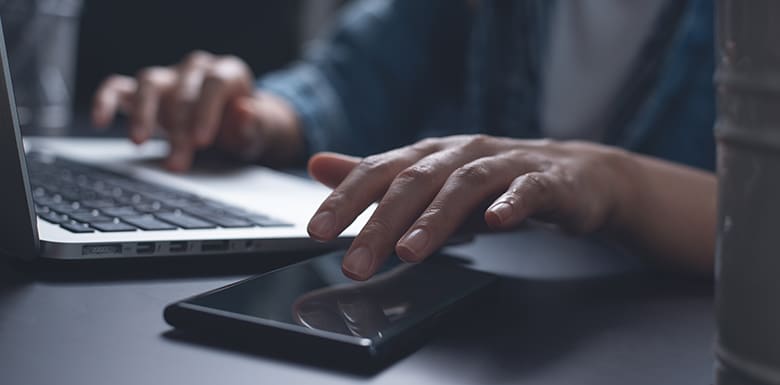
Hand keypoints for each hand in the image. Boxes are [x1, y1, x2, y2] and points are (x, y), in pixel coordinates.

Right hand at [92, 51, 303, 170]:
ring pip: (149, 83)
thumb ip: (255, 124)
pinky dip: (106, 101)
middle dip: (180, 129)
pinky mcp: (144, 92)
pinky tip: (100, 121)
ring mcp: (169, 79)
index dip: (206, 110)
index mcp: (228, 73)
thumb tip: (246, 112)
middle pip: (183, 91)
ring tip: (139, 142)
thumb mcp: (259, 132)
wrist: (233, 130)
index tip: (202, 140)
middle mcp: (195, 70)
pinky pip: (119, 88)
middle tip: (178, 162)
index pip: (215, 83)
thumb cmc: (245, 128)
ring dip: (143, 113)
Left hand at [306, 135, 637, 279]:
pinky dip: (512, 203)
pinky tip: (498, 221)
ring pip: (465, 184)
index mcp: (431, 155)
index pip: (380, 171)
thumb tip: (318, 164)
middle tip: (356, 261)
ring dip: (436, 217)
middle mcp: (462, 153)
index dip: (347, 199)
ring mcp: (506, 164)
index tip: (318, 230)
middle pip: (417, 181)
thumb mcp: (430, 181)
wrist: (572, 175)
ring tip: (411, 250)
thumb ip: (376, 177)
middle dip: (381, 222)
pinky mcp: (547, 180)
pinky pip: (529, 189)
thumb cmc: (494, 182)